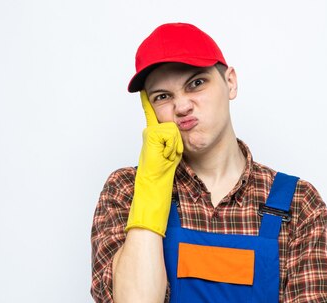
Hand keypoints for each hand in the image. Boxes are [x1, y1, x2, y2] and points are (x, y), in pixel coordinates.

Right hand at [125, 91, 183, 236]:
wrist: (153, 189)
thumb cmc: (163, 175)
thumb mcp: (171, 155)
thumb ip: (174, 143)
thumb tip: (182, 132)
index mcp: (154, 135)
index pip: (152, 113)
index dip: (148, 101)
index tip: (144, 89)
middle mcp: (150, 132)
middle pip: (173, 125)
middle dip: (176, 142)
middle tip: (169, 157)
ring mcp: (150, 134)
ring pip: (174, 129)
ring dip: (176, 147)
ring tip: (168, 158)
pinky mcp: (151, 137)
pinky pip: (172, 134)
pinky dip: (173, 148)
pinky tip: (166, 157)